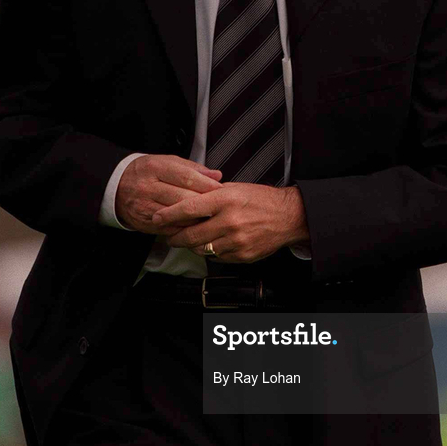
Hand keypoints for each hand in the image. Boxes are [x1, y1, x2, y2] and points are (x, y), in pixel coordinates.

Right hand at [115, 154, 222, 232]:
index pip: (186, 177)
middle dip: (205, 203)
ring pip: (178, 216)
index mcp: (155, 168)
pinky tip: (196, 227)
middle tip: (221, 206)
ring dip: (197, 218)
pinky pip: (170, 228)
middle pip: (183, 198)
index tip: (221, 189)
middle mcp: (148, 187)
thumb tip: (216, 176)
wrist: (116, 187)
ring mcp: (145, 206)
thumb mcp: (167, 162)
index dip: (206, 185)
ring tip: (212, 217)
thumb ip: (193, 169)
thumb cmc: (147, 172)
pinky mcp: (144, 222)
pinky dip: (185, 228)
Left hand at [151, 182, 309, 262]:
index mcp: (226, 200)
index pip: (189, 208)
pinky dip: (211, 252)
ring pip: (202, 249)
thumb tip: (187, 199)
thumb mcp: (235, 188)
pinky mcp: (242, 255)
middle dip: (175, 237)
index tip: (158, 217)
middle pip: (191, 234)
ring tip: (190, 239)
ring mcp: (236, 241)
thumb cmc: (262, 200)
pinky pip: (217, 257)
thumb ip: (211, 194)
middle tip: (169, 235)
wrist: (288, 217)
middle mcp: (230, 221)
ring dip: (192, 245)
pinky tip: (213, 243)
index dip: (169, 215)